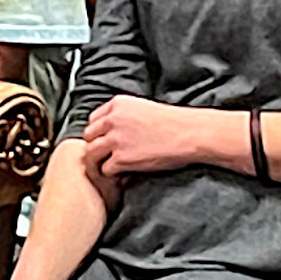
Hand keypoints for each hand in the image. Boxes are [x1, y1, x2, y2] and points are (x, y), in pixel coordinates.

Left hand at [81, 97, 208, 177]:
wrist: (191, 133)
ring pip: (91, 154)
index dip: (98, 133)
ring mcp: (115, 140)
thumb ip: (124, 116)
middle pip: (88, 136)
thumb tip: (113, 129)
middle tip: (104, 157)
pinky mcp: (121, 159)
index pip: (93, 120)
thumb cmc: (175, 123)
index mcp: (118, 104)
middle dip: (95, 147)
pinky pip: (105, 169)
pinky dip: (112, 174)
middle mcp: (113, 120)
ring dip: (98, 163)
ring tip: (108, 168)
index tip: (105, 141)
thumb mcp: (144, 108)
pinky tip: (121, 175)